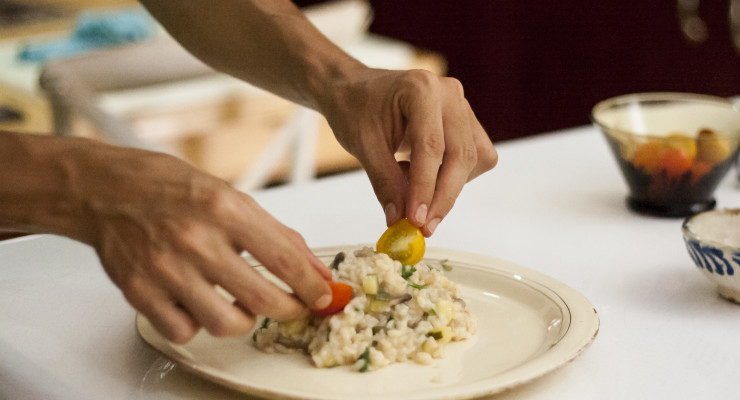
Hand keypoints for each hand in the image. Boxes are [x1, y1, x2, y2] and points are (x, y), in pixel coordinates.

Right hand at [69, 144, 331, 343]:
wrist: (104, 189)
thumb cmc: (168, 188)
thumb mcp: (231, 196)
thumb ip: (276, 234)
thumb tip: (313, 268)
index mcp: (224, 209)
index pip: (285, 260)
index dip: (312, 286)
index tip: (322, 296)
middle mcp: (196, 239)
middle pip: (263, 299)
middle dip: (290, 310)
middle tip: (293, 306)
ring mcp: (165, 269)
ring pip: (225, 324)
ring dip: (244, 319)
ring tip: (241, 303)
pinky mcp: (139, 292)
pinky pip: (184, 331)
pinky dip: (198, 324)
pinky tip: (199, 303)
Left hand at [319, 68, 497, 235]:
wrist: (356, 90)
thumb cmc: (355, 109)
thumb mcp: (363, 146)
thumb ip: (385, 182)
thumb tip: (400, 220)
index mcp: (420, 89)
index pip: (431, 147)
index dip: (425, 187)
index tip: (417, 220)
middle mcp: (449, 93)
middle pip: (461, 155)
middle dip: (443, 196)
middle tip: (423, 226)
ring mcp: (462, 105)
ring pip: (475, 158)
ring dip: (450, 187)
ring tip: (415, 193)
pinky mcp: (466, 120)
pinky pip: (476, 156)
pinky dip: (455, 175)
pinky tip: (426, 176)